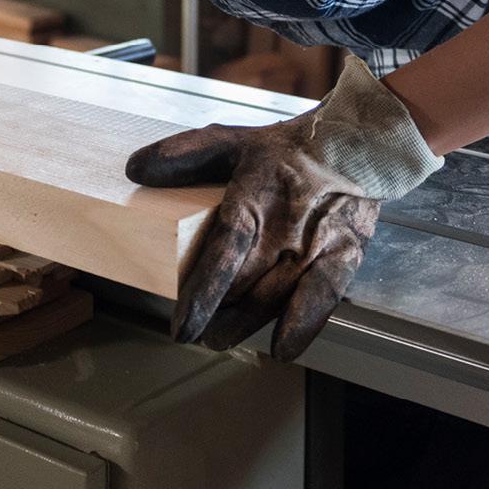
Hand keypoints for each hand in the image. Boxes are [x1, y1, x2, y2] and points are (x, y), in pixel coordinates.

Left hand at [125, 57, 441, 361]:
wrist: (353, 146)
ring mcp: (315, 243)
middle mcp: (285, 225)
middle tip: (194, 333)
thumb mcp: (230, 140)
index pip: (226, 249)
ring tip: (219, 338)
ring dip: (247, 324)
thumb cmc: (286, 149)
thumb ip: (183, 154)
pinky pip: (323, 298)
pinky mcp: (343, 256)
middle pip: (247, 282)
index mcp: (255, 195)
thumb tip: (134, 169)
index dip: (204, 291)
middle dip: (218, 314)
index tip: (184, 324)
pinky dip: (303, 326)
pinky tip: (284, 348)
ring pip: (277, 295)